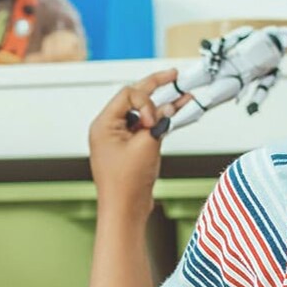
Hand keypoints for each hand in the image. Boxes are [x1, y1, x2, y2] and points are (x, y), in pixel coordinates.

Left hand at [90, 69, 179, 217]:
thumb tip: (168, 109)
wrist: (124, 211)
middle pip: (134, 99)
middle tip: (173, 76)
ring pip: (142, 113)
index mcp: (104, 124)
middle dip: (155, 88)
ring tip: (182, 95)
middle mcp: (109, 128)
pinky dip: (160, 122)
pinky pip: (145, 128)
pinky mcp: (129, 148)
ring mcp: (119, 138)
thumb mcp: (145, 146)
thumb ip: (158, 123)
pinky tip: (176, 114)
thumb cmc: (126, 185)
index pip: (128, 95)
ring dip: (161, 106)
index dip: (146, 100)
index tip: (154, 121)